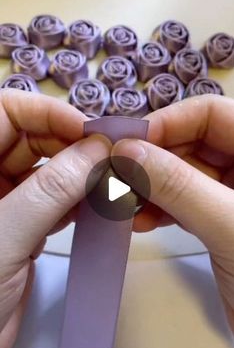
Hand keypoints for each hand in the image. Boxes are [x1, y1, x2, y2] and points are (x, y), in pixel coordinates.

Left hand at [0, 89, 110, 347]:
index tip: (88, 131)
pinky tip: (97, 203)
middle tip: (108, 157)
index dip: (46, 113)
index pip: (5, 113)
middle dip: (69, 143)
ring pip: (46, 170)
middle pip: (30, 138)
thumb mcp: (6, 235)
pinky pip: (53, 202)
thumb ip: (51, 190)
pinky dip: (76, 200)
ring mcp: (5, 204)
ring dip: (77, 172)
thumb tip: (97, 150)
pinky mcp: (22, 229)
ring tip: (109, 179)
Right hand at [112, 95, 233, 334]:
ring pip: (183, 176)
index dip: (168, 124)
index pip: (212, 114)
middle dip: (153, 160)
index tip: (126, 144)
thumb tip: (127, 152)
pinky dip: (159, 209)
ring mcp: (233, 197)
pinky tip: (138, 220)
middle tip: (116, 176)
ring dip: (150, 187)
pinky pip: (183, 204)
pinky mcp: (219, 223)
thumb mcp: (231, 226)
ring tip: (122, 203)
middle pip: (192, 144)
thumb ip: (180, 186)